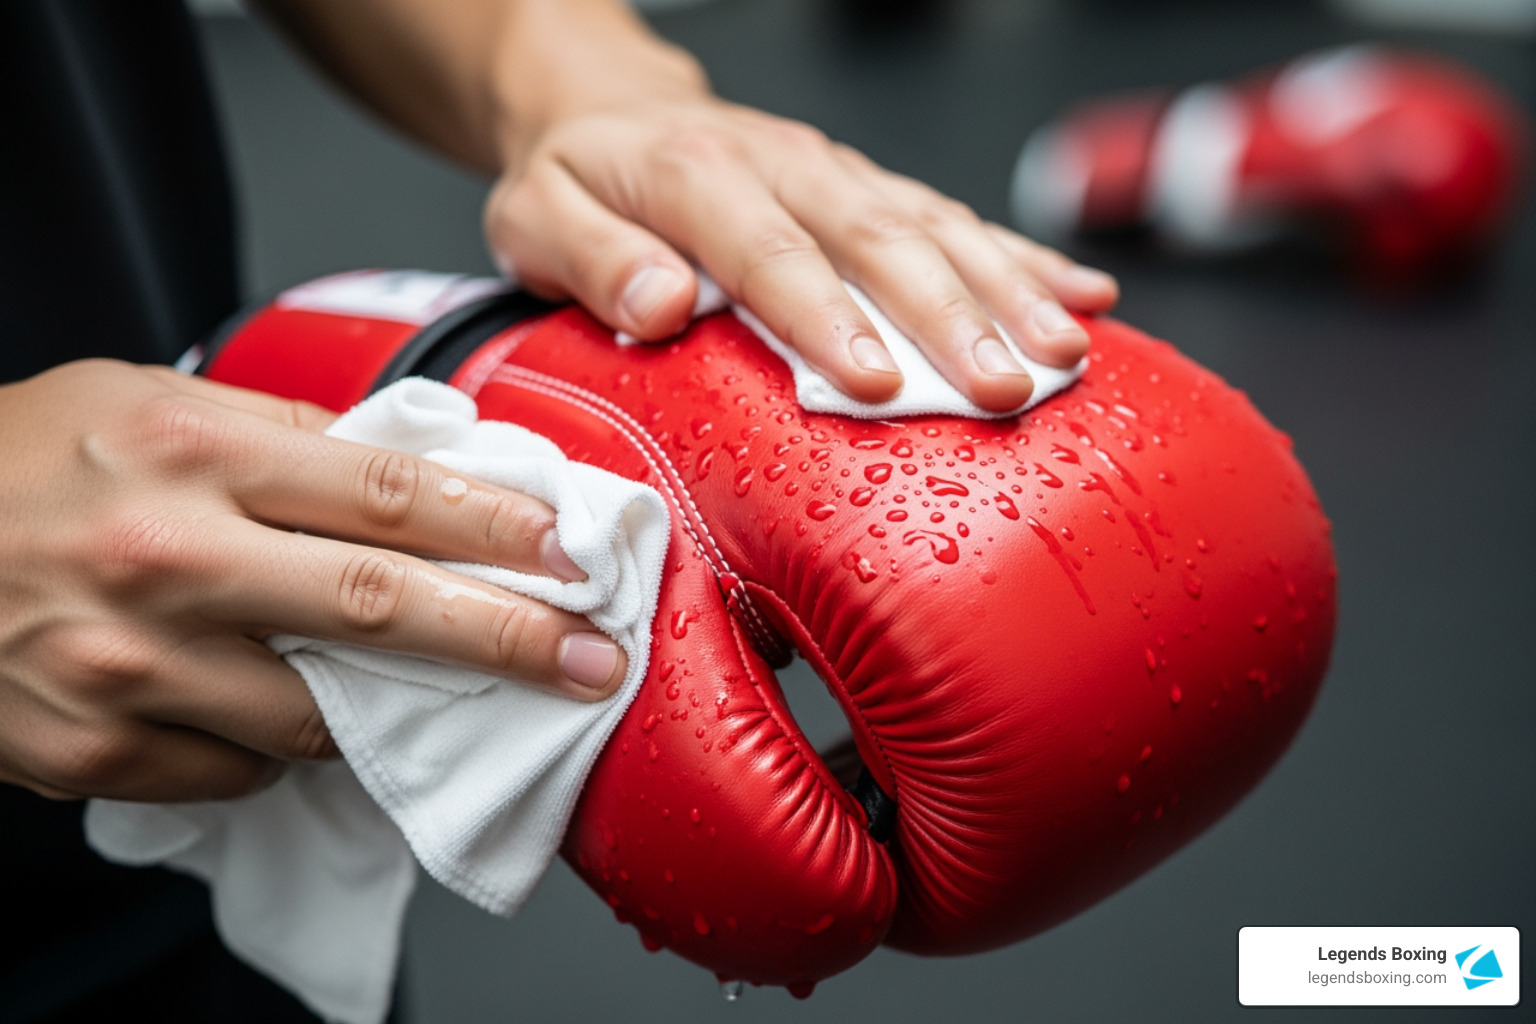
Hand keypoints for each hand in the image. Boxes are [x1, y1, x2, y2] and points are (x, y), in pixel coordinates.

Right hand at [0, 361, 624, 802]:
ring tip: (441, 695)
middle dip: (503, 640)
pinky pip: (236, 769)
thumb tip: (422, 472)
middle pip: (376, 607)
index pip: (381, 491)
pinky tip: (284, 713)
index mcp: (189, 452)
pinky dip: (279, 748)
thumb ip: (286, 438)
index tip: (567, 551)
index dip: (491, 525)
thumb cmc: (33, 460)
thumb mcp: (154, 403)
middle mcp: (163, 559)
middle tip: (589, 662)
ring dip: (391, 709)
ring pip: (315, 714)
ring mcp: (124, 665)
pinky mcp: (93, 750)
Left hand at [483, 18, 1117, 411]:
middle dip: (949, 315)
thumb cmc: (577, 179)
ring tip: (1061, 352)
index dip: (826, 316)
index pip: (769, 250)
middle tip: (1002, 386)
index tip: (877, 381)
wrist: (608, 111)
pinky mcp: (869, 189)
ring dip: (1005, 290)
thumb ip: (593, 260)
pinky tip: (1080, 294)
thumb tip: (659, 305)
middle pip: (877, 239)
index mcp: (696, 175)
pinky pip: (955, 218)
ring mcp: (836, 175)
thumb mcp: (536, 218)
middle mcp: (783, 166)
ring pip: (934, 226)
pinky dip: (1022, 257)